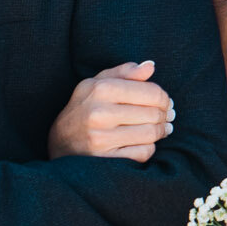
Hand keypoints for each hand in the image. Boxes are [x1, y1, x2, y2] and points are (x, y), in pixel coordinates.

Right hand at [48, 61, 173, 161]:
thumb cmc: (84, 107)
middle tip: (166, 116)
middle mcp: (100, 113)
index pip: (151, 92)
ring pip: (150, 134)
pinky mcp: (106, 158)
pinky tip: (145, 142)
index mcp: (101, 89)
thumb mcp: (98, 83)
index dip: (164, 98)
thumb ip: (125, 73)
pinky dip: (149, 148)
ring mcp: (102, 138)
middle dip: (164, 115)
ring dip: (160, 132)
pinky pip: (143, 153)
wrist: (60, 140)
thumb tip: (150, 66)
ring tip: (161, 129)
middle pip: (153, 114)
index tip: (165, 102)